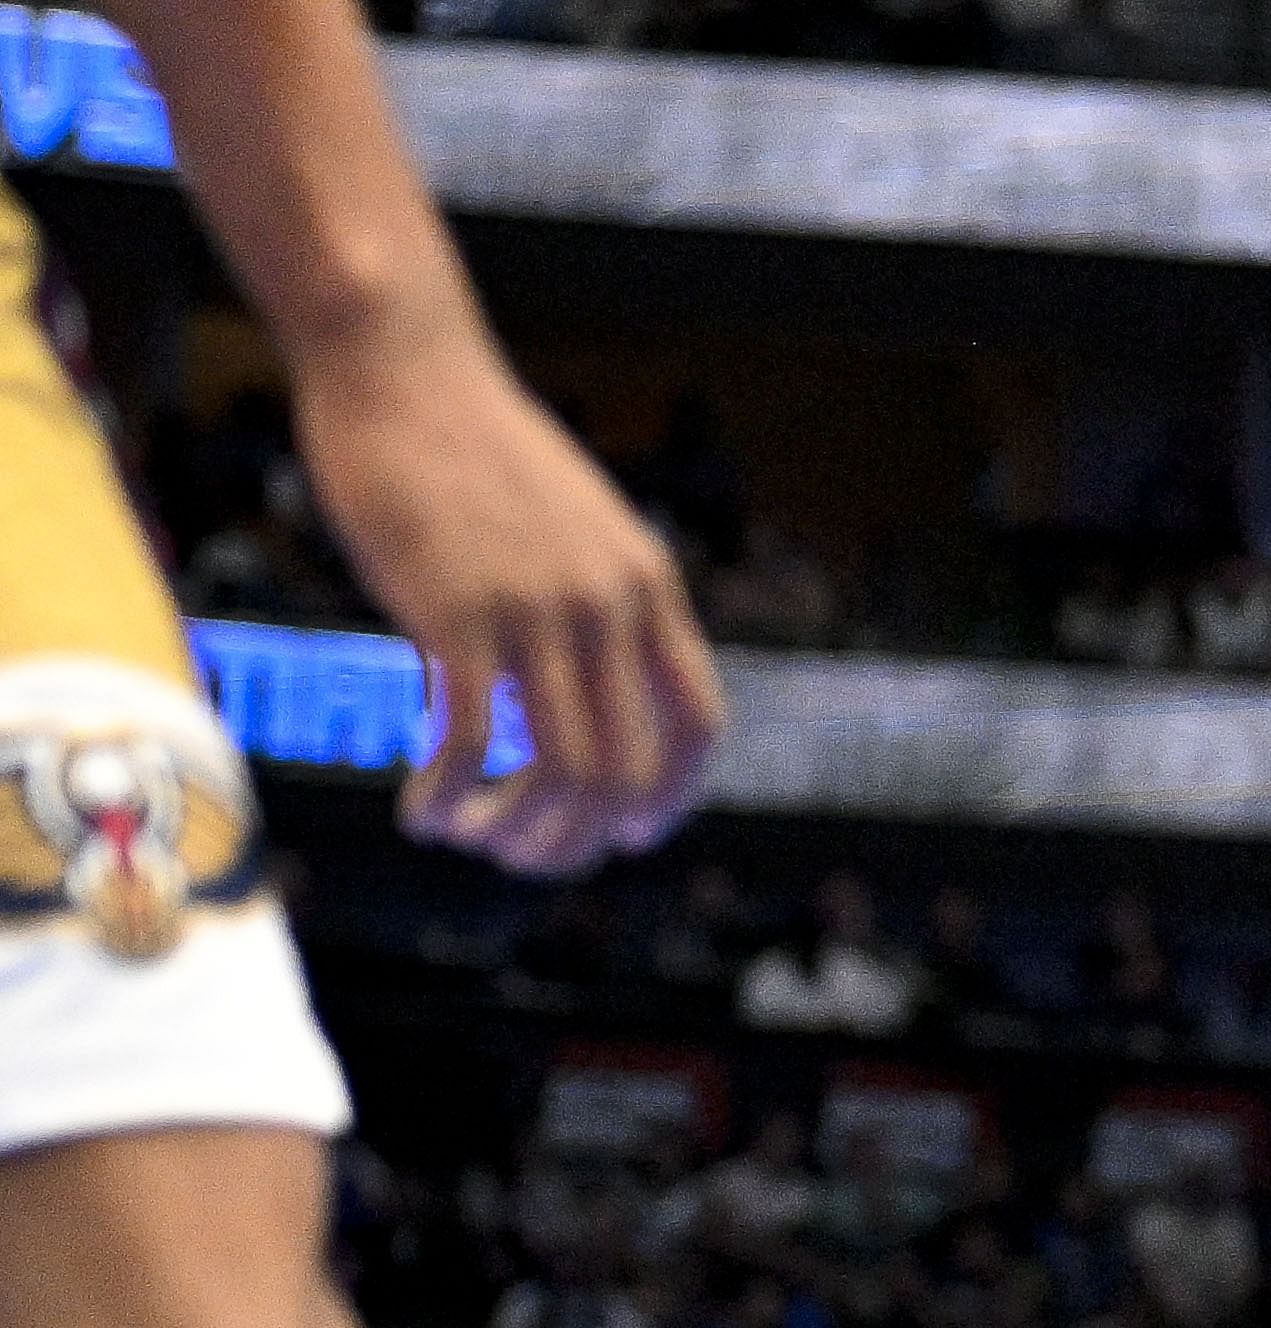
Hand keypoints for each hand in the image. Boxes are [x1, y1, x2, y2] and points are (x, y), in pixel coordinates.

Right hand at [292, 330, 720, 876]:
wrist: (402, 364)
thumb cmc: (474, 445)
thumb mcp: (572, 525)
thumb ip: (593, 601)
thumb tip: (585, 683)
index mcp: (648, 586)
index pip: (698, 726)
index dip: (669, 799)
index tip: (622, 832)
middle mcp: (608, 606)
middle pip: (629, 773)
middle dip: (577, 837)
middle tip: (521, 851)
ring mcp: (537, 610)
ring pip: (561, 774)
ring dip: (517, 834)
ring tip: (472, 839)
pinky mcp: (456, 611)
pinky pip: (471, 743)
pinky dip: (450, 798)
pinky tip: (423, 814)